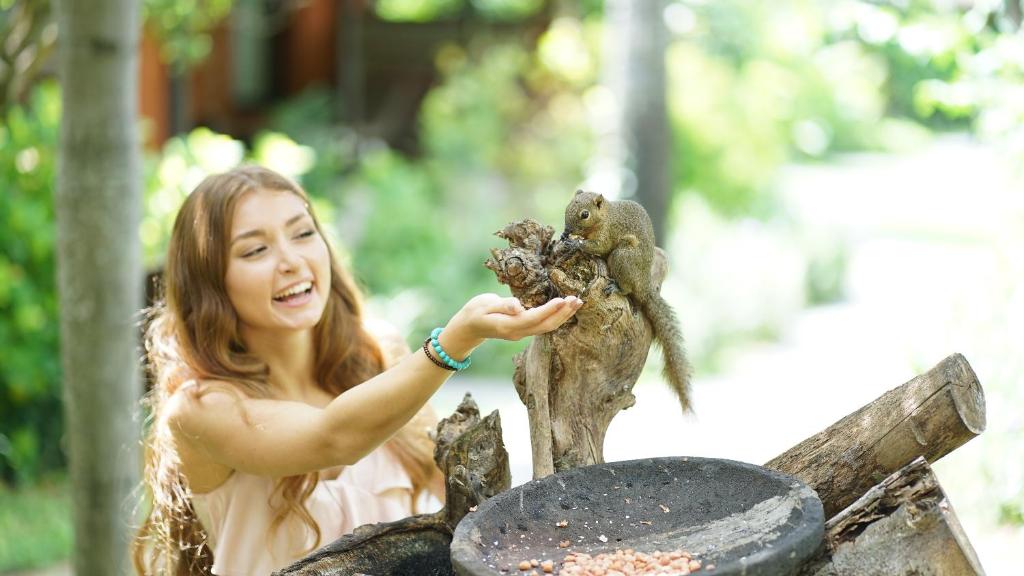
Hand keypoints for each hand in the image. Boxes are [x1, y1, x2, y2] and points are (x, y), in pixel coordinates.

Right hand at [440, 293, 583, 357]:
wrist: (469, 327)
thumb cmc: (475, 312)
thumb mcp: (484, 305)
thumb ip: (502, 305)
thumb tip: (519, 307)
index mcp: (508, 326)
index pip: (532, 318)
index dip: (548, 310)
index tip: (562, 300)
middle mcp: (518, 333)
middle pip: (545, 325)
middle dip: (562, 314)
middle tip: (577, 300)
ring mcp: (522, 333)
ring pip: (547, 327)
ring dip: (563, 316)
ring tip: (577, 303)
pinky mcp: (524, 330)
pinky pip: (544, 325)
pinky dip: (557, 317)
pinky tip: (565, 308)